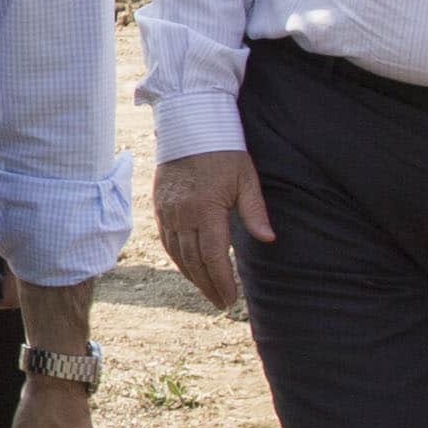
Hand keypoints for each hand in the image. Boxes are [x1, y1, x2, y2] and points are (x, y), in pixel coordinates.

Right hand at [153, 149, 267, 315]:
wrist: (190, 125)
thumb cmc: (224, 152)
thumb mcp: (246, 179)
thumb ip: (254, 212)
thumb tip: (268, 239)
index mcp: (206, 209)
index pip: (212, 256)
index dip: (221, 281)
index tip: (230, 298)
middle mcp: (182, 214)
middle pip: (193, 261)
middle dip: (207, 285)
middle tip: (220, 302)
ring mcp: (167, 211)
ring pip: (177, 253)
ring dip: (191, 276)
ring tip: (206, 290)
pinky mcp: (159, 206)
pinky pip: (166, 240)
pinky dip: (177, 258)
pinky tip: (188, 267)